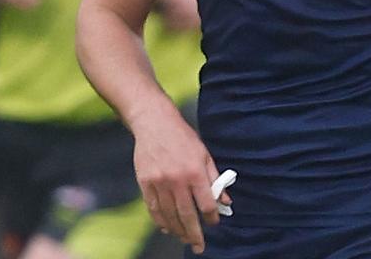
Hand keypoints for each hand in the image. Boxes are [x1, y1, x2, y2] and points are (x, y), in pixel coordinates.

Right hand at [132, 105, 229, 254]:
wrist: (155, 125)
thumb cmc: (183, 138)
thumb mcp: (205, 155)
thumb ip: (215, 179)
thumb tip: (225, 200)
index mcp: (194, 172)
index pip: (205, 202)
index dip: (211, 216)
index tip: (215, 223)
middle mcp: (176, 180)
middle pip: (186, 214)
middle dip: (194, 233)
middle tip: (199, 246)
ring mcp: (159, 183)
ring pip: (169, 215)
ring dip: (178, 230)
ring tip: (185, 239)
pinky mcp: (145, 183)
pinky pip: (154, 208)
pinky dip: (161, 221)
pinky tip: (168, 229)